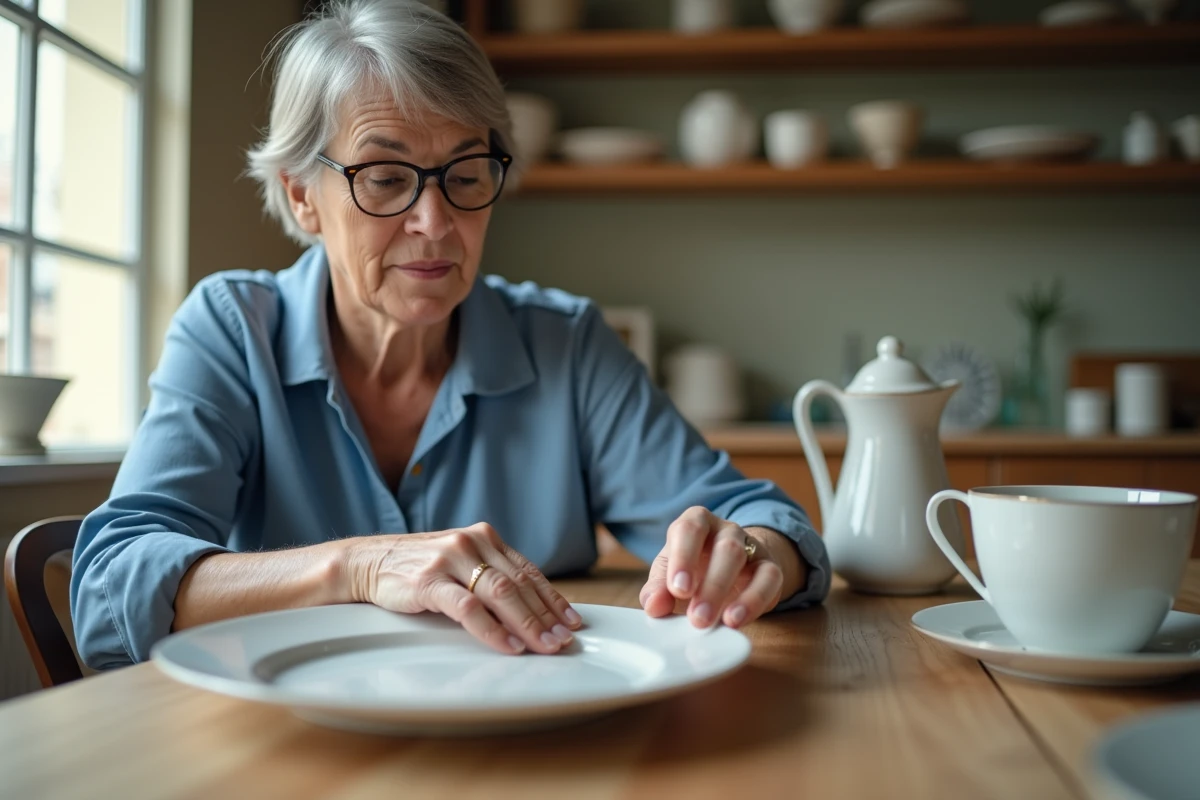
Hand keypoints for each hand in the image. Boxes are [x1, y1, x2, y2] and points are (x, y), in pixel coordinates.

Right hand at [342, 523, 582, 654]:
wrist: (367, 562)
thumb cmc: (417, 569)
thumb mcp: (460, 563)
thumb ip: (491, 576)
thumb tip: (531, 608)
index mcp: (484, 538)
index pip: (527, 571)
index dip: (553, 599)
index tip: (572, 622)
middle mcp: (472, 543)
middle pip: (519, 584)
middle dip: (546, 616)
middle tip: (563, 641)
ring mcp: (450, 560)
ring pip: (500, 593)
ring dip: (527, 624)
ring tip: (544, 646)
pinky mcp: (429, 581)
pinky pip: (469, 608)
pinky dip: (492, 629)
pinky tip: (508, 645)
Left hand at [639, 507, 803, 628]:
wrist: (730, 571)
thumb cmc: (693, 569)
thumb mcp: (670, 575)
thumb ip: (658, 589)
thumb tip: (653, 606)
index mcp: (696, 522)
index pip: (689, 530)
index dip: (683, 558)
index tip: (678, 590)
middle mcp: (725, 530)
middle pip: (723, 547)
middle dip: (710, 585)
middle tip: (696, 618)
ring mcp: (750, 546)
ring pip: (742, 560)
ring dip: (726, 594)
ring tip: (712, 621)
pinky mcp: (770, 569)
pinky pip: (769, 579)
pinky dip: (754, 601)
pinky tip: (735, 620)